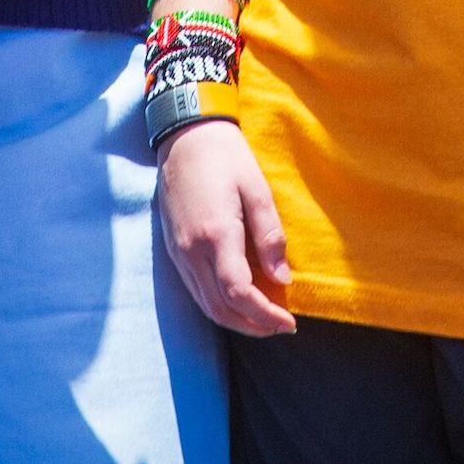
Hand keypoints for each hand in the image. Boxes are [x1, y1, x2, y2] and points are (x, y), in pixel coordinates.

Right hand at [157, 120, 297, 335]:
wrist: (185, 137)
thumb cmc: (226, 157)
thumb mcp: (257, 189)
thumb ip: (270, 236)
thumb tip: (282, 279)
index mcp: (217, 235)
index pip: (239, 293)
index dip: (266, 315)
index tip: (289, 322)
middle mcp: (193, 251)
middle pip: (221, 309)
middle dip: (253, 325)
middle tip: (280, 327)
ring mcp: (179, 253)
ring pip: (205, 305)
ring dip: (235, 320)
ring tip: (264, 320)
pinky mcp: (174, 250)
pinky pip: (195, 291)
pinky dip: (218, 305)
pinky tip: (238, 301)